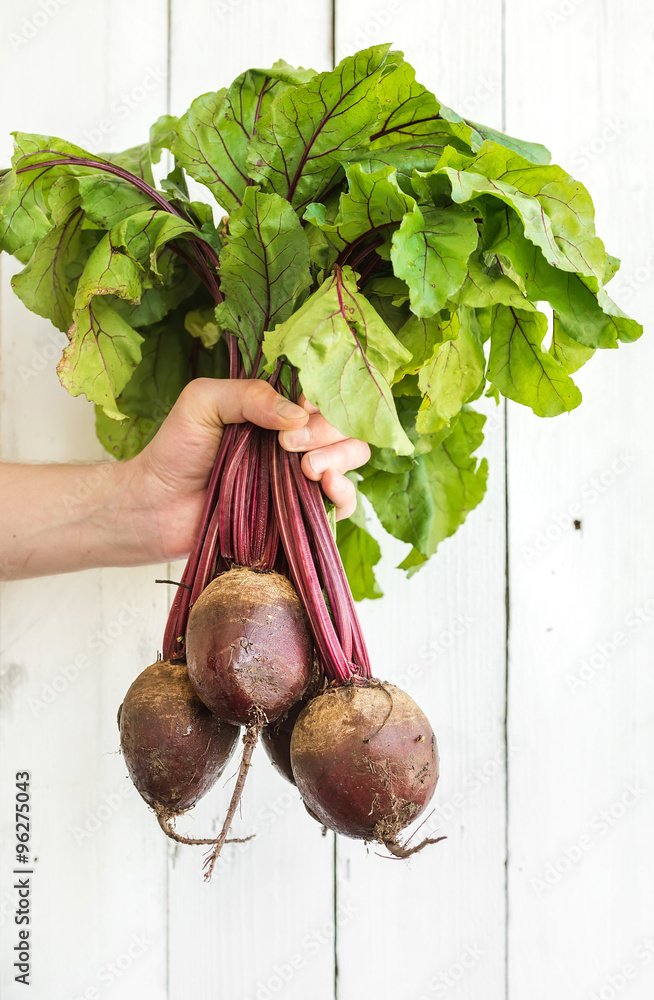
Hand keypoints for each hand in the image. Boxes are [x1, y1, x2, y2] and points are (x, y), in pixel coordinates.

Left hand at [124, 379, 369, 563]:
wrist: (156, 507)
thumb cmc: (175, 450)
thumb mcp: (204, 402)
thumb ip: (249, 395)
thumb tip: (299, 415)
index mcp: (277, 409)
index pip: (322, 394)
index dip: (321, 400)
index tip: (299, 411)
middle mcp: (296, 439)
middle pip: (342, 424)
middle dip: (326, 432)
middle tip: (288, 446)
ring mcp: (300, 477)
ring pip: (351, 457)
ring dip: (339, 457)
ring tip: (308, 469)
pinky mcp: (300, 514)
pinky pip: (343, 504)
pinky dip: (345, 493)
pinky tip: (326, 487)